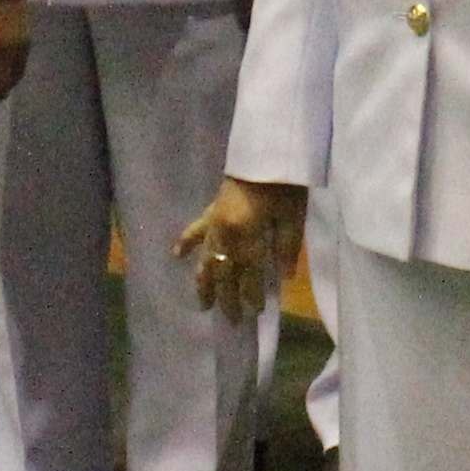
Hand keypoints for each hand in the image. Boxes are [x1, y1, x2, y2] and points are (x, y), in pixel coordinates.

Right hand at [179, 175, 304, 320]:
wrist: (267, 150)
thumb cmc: (285, 183)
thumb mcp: (293, 216)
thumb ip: (287, 248)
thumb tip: (283, 278)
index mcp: (246, 236)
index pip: (249, 275)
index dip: (252, 294)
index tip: (256, 311)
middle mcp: (225, 234)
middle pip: (224, 273)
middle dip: (227, 298)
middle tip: (231, 320)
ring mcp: (215, 222)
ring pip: (206, 259)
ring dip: (204, 282)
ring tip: (201, 303)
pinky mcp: (213, 210)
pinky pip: (197, 229)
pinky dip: (187, 241)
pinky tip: (176, 254)